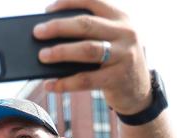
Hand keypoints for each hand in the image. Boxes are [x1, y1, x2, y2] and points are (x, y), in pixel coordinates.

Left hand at [33, 0, 151, 114]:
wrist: (139, 90)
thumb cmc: (114, 61)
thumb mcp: (110, 40)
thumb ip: (90, 35)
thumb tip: (49, 39)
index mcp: (120, 18)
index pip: (93, 2)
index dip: (68, 3)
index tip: (47, 10)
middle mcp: (125, 33)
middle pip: (86, 25)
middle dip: (59, 27)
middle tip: (37, 32)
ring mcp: (124, 55)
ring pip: (87, 50)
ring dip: (61, 52)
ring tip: (41, 56)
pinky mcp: (118, 78)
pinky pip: (86, 80)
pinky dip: (65, 83)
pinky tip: (49, 85)